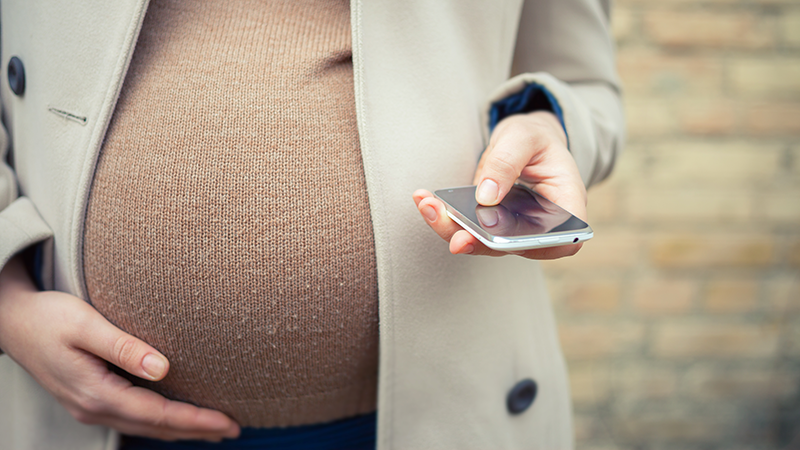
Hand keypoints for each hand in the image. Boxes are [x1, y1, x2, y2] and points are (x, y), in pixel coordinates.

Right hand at [0, 257, 240, 441]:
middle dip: (196, 430)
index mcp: (97, 393)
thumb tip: (163, 368)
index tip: (228, 422)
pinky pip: (133, 418)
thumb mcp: (85, 325)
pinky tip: (175, 417)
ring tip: (214, 429)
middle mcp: (94, 408)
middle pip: (155, 427)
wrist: (10, 321)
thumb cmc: (48, 317)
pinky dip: (160, 421)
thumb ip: (124, 347)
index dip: (196, 420)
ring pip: (145, 426)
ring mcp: (89, 407)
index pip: (158, 414)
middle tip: (233, 430)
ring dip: (180, 429)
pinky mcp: (89, 399)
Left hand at [414, 110, 586, 258]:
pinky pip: (469, 230)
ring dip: (452, 229)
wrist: (522, 140)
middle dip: (479, 242)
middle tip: (453, 235)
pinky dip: (445, 218)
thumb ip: (507, 162)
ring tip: (427, 206)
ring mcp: (514, 230)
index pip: (564, 242)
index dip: (536, 247)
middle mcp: (542, 226)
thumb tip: (486, 196)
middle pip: (514, 247)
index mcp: (567, 205)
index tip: (504, 238)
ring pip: (485, 243)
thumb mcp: (524, 137)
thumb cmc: (533, 138)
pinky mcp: (491, 226)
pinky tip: (425, 200)